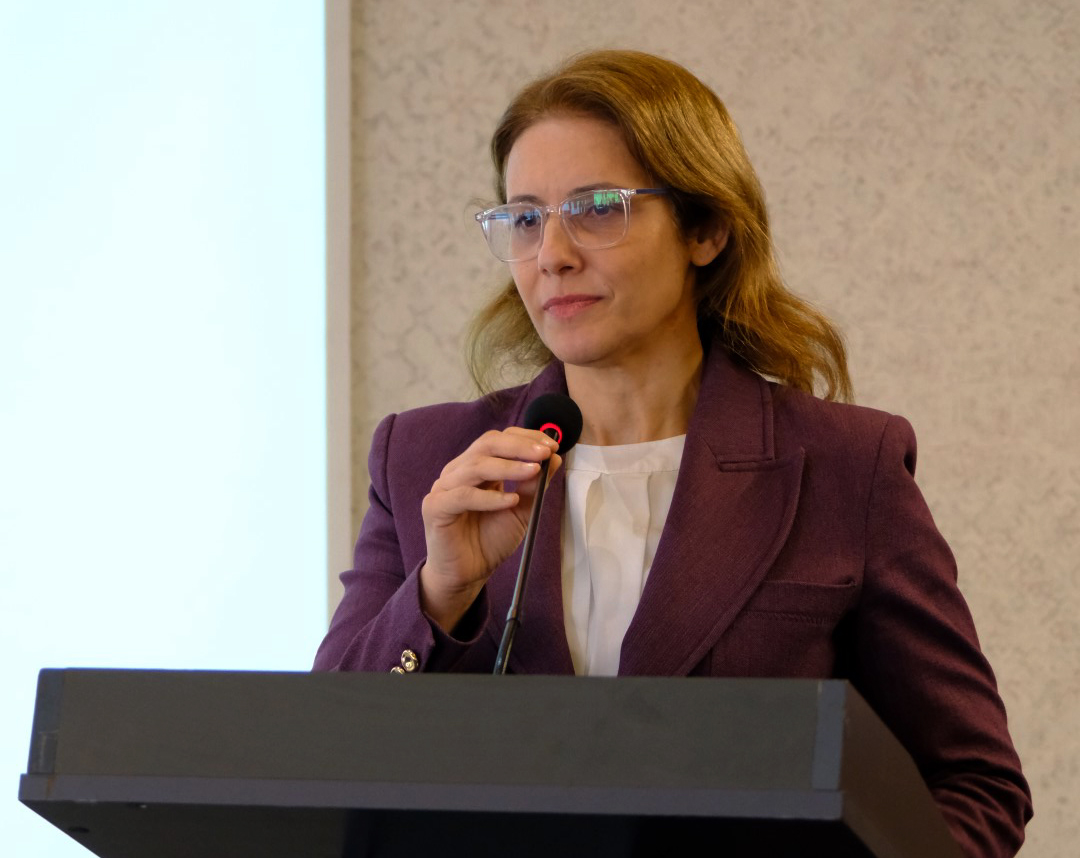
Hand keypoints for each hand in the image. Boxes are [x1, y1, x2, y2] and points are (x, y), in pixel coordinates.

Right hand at [419, 427, 560, 631]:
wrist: (468, 574)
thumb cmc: (490, 541)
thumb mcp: (521, 510)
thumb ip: (534, 485)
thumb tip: (554, 457)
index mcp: (476, 467)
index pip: (498, 440)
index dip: (524, 438)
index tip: (551, 446)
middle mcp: (458, 472)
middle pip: (486, 445)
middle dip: (518, 446)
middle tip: (544, 453)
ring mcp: (444, 487)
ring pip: (476, 466)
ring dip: (509, 467)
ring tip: (533, 471)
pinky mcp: (435, 507)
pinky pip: (463, 496)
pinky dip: (490, 497)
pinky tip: (510, 501)